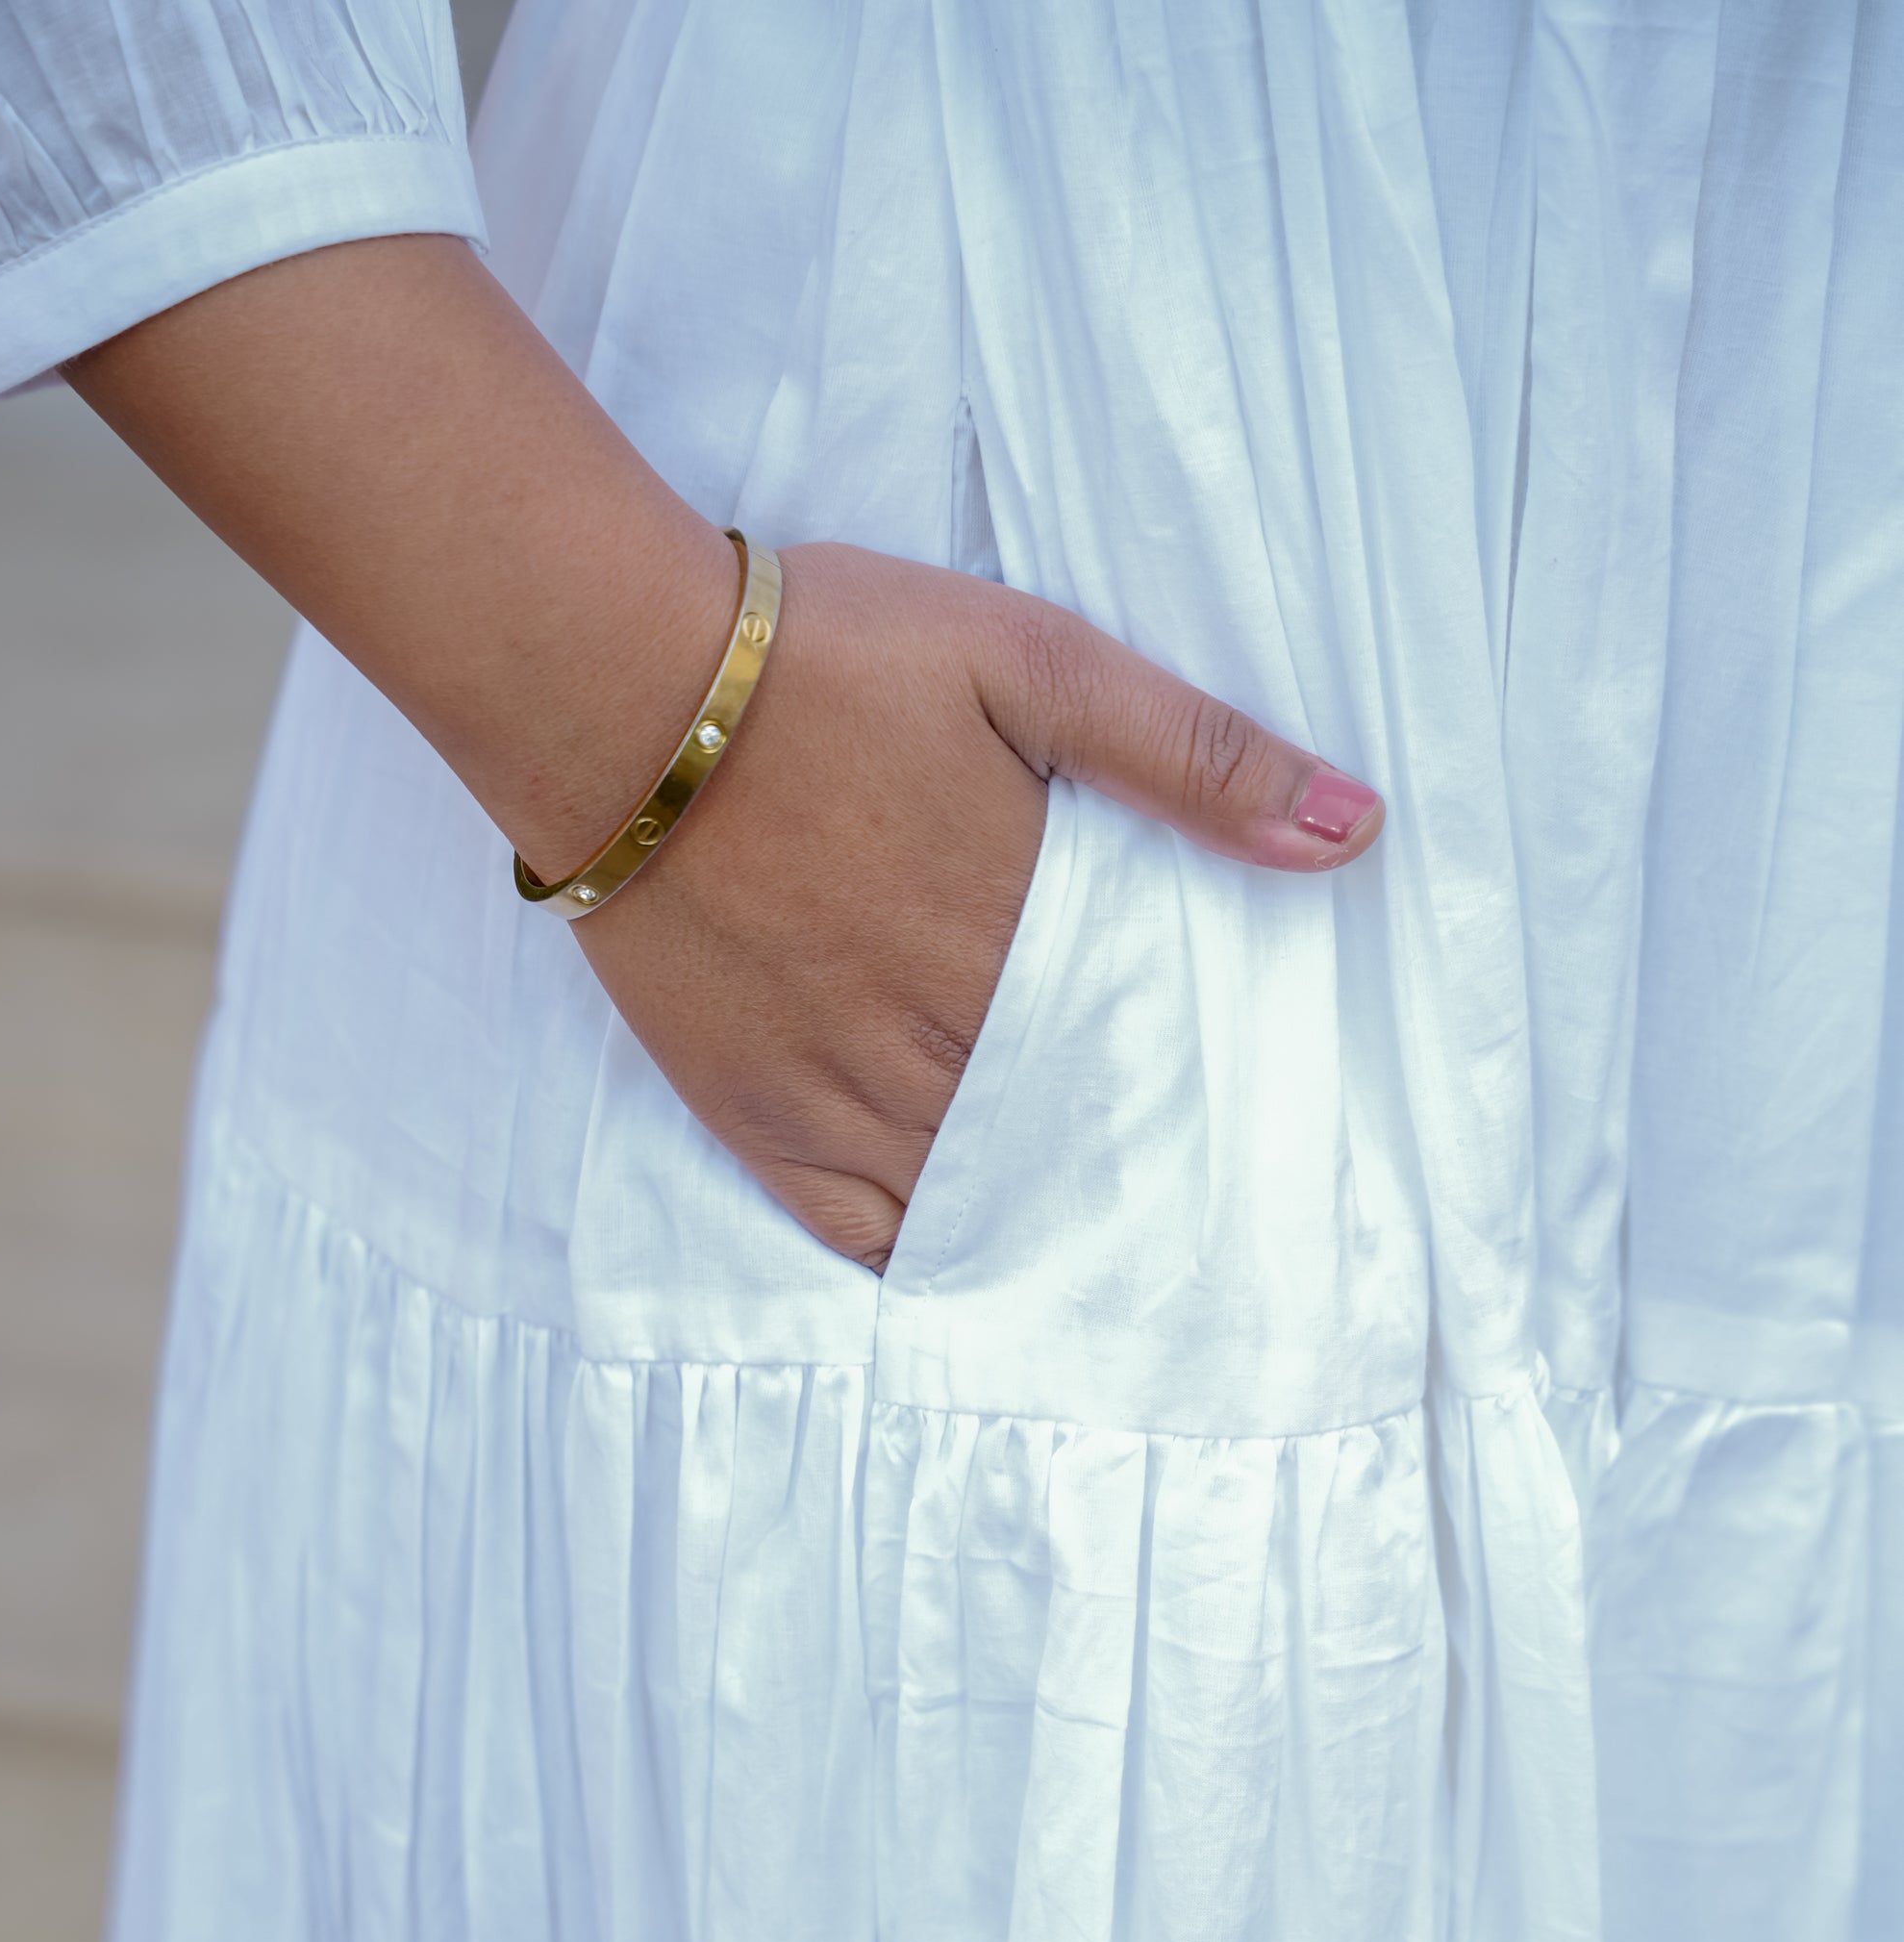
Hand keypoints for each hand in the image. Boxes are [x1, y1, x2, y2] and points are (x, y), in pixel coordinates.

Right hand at [575, 539, 1382, 1267]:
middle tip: (1193, 1216)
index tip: (1248, 1134)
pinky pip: (848, 1227)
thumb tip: (1351, 831)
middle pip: (1067, 1139)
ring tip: (1100, 1249)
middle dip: (1128, 1171)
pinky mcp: (749, 1108)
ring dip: (1040, 1221)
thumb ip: (1188, 752)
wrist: (613, 689)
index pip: (1144, 1056)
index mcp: (1022, 935)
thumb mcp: (1031, 657)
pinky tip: (961, 1261)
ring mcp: (837, 1088)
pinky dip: (913, 1254)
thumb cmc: (823, 658)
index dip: (1196, 1098)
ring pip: (972, 1196)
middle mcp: (939, 1036)